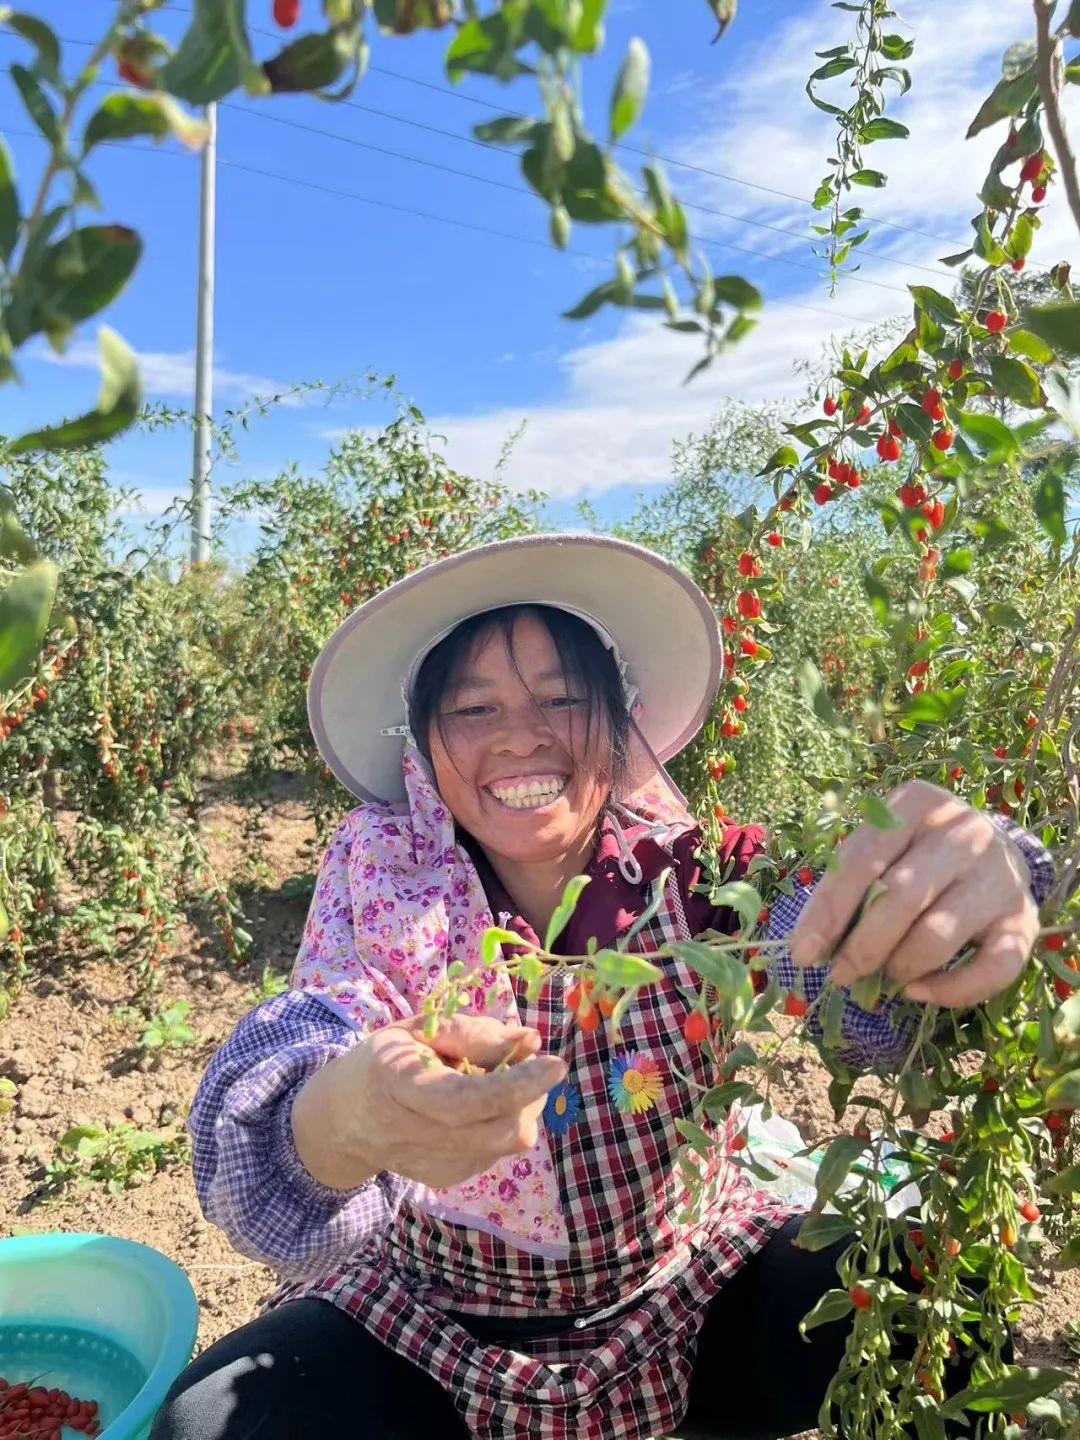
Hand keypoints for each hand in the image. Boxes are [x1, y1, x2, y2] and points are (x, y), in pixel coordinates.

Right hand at [292, 1014, 566, 1191]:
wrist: (343, 1119)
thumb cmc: (385, 1060)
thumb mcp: (418, 1030)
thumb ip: (474, 1032)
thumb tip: (532, 1040)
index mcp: (397, 1085)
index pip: (465, 1099)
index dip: (515, 1084)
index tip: (555, 1063)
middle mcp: (413, 1134)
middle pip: (498, 1129)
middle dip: (531, 1094)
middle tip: (528, 1063)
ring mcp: (431, 1165)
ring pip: (506, 1142)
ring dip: (520, 1107)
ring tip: (491, 1081)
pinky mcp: (446, 1178)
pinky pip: (497, 1150)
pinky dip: (502, 1122)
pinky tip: (476, 1108)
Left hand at [789, 779, 1038, 1007]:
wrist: (995, 849)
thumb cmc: (918, 851)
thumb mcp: (880, 848)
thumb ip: (845, 885)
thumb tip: (806, 946)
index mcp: (918, 804)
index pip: (863, 861)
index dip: (828, 912)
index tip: (803, 953)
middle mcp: (965, 833)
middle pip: (901, 897)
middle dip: (861, 946)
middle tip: (841, 974)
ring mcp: (1000, 877)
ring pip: (938, 935)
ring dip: (900, 965)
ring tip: (885, 974)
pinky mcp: (1024, 920)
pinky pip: (991, 969)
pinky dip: (949, 990)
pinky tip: (918, 990)